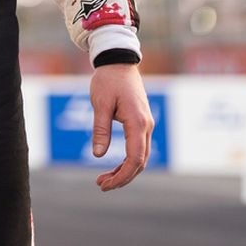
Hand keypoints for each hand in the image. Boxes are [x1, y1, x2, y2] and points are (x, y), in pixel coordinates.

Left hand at [89, 63, 152, 191]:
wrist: (119, 61)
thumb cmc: (108, 79)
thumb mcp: (100, 104)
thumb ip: (101, 129)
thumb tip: (98, 155)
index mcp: (138, 122)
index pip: (135, 159)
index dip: (122, 176)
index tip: (105, 184)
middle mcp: (146, 125)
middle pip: (140, 161)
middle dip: (122, 177)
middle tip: (101, 185)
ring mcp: (146, 123)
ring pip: (140, 156)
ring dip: (125, 170)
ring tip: (104, 179)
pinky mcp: (141, 121)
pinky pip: (138, 146)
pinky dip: (128, 159)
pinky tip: (114, 166)